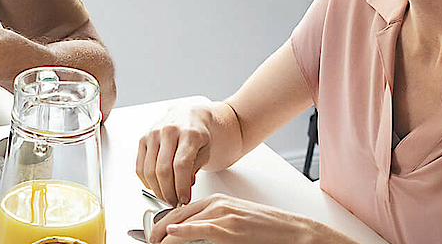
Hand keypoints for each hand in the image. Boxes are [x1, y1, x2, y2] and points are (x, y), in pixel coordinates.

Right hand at [137, 102, 215, 205]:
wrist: (188, 115)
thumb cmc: (198, 134)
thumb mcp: (205, 151)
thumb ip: (194, 169)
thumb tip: (183, 188)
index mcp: (189, 134)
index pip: (181, 165)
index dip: (181, 186)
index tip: (184, 199)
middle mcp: (168, 131)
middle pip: (163, 170)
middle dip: (169, 192)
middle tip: (175, 202)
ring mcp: (153, 135)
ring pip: (150, 170)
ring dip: (157, 190)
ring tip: (166, 197)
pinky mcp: (143, 140)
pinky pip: (140, 167)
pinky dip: (147, 181)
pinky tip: (156, 186)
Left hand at [151, 194, 344, 243]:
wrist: (293, 231)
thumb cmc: (268, 229)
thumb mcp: (236, 223)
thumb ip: (214, 225)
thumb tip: (194, 236)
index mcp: (218, 202)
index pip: (181, 210)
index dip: (162, 223)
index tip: (152, 234)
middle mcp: (218, 205)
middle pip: (177, 214)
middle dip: (157, 229)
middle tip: (148, 241)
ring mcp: (223, 215)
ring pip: (184, 222)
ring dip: (164, 235)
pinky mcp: (230, 228)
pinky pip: (201, 228)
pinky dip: (183, 232)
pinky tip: (170, 235)